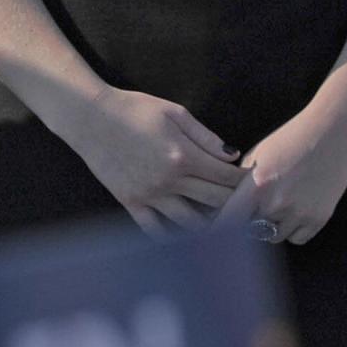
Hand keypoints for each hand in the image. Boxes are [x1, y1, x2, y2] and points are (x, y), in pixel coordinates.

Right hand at [55, 86, 243, 233]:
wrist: (92, 118)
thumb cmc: (136, 109)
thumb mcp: (176, 114)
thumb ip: (206, 137)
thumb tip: (232, 156)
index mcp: (184, 156)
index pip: (225, 177)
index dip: (244, 182)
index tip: (254, 183)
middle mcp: (169, 180)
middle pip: (214, 202)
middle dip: (235, 204)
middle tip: (247, 206)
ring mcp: (149, 195)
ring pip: (189, 223)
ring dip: (210, 225)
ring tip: (223, 224)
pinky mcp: (130, 203)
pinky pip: (155, 229)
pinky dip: (173, 236)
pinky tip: (186, 237)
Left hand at [213, 101, 346, 246]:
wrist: (333, 131)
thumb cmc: (292, 138)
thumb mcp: (258, 154)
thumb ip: (240, 183)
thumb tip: (223, 208)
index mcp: (257, 185)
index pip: (228, 222)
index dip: (218, 230)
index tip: (214, 236)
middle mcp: (277, 203)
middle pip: (250, 232)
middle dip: (250, 223)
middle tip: (259, 208)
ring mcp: (299, 213)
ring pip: (274, 237)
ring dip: (274, 226)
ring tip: (283, 203)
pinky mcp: (319, 218)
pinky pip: (297, 239)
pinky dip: (295, 229)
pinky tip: (299, 208)